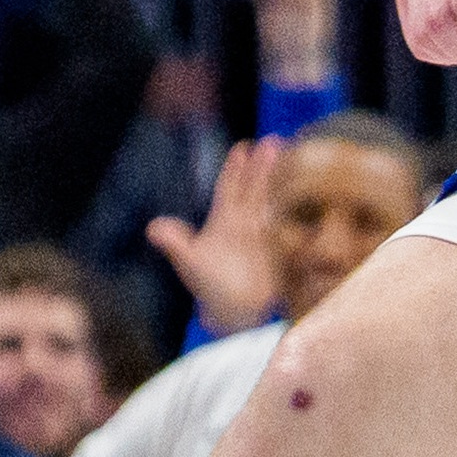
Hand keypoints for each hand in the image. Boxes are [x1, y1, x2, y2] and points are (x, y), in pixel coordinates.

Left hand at [146, 136, 283, 333]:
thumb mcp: (190, 262)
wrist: (232, 314)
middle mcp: (243, 224)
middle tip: (274, 141)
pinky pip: (287, 225)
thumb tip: (152, 228)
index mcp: (223, 221)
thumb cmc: (208, 288)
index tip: (243, 147)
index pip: (230, 189)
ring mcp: (261, 236)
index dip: (236, 169)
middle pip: (254, 188)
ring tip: (290, 160)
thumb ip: (175, 243)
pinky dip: (294, 211)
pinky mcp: (276, 250)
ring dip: (278, 182)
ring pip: (271, 202)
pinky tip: (304, 197)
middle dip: (263, 166)